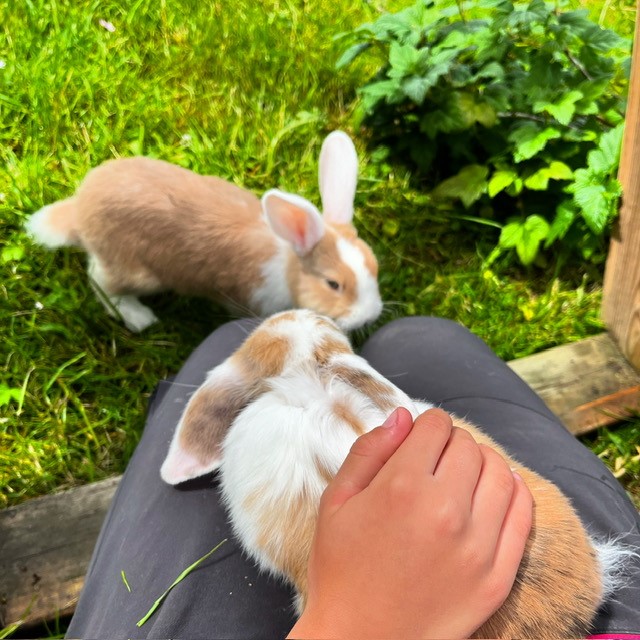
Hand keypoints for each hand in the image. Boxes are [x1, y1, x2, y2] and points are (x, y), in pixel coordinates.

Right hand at [287, 407, 532, 639]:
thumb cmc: (341, 567)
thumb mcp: (336, 501)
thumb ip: (369, 450)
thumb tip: (403, 416)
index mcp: (401, 487)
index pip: (435, 426)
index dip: (425, 425)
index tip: (418, 439)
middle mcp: (445, 511)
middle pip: (468, 445)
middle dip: (451, 442)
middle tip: (435, 460)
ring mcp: (477, 545)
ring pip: (500, 471)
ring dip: (482, 462)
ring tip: (463, 475)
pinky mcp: (498, 575)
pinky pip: (522, 513)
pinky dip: (513, 490)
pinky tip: (495, 490)